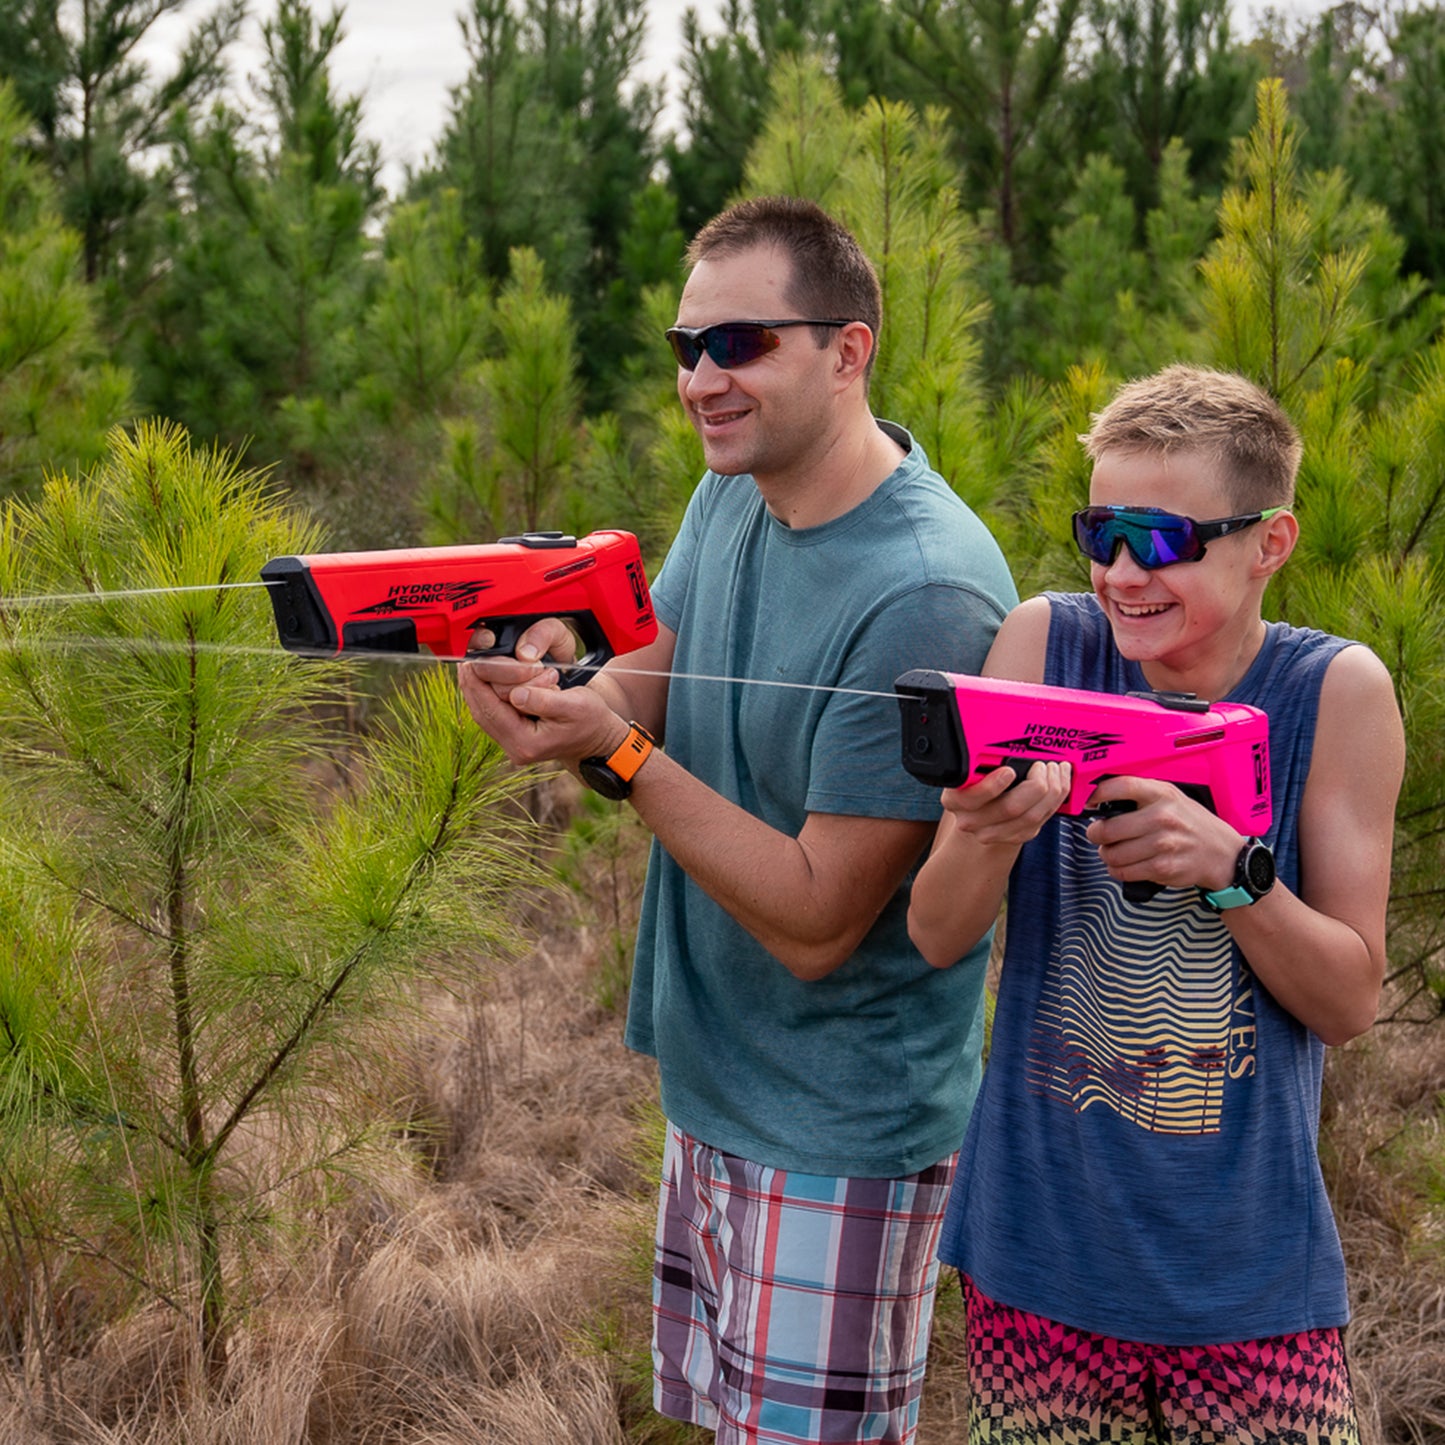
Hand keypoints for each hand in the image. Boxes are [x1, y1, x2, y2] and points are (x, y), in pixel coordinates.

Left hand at [457, 618, 625, 770]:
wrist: (597, 739)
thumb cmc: (590, 720)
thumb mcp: (574, 706)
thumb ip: (544, 701)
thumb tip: (516, 694)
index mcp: (526, 743)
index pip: (492, 709)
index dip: (479, 683)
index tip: (471, 661)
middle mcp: (514, 747)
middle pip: (481, 711)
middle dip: (474, 684)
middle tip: (467, 660)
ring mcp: (511, 744)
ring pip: (482, 713)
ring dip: (476, 689)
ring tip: (470, 666)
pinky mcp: (512, 736)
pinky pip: (490, 714)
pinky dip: (484, 695)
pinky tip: (481, 679)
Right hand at [940, 760, 1072, 846]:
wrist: (978, 811)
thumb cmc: (975, 779)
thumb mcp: (969, 765)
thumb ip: (978, 753)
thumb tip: (1001, 731)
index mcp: (955, 799)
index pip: (971, 797)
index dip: (992, 786)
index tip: (1009, 770)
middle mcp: (972, 820)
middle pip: (1010, 808)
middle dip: (1034, 784)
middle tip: (1041, 765)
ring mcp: (995, 832)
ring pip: (1032, 816)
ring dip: (1051, 790)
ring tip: (1055, 769)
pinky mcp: (1017, 836)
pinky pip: (1042, 820)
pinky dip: (1056, 799)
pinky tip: (1059, 783)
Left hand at [1083, 777, 1243, 892]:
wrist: (1221, 853)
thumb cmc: (1189, 823)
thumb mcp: (1170, 797)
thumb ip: (1139, 794)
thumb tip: (1098, 796)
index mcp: (1162, 794)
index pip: (1121, 787)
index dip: (1096, 794)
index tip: (1088, 802)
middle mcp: (1162, 818)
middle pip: (1108, 829)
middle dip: (1096, 834)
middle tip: (1099, 834)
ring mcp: (1163, 845)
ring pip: (1112, 854)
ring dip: (1107, 855)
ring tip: (1114, 850)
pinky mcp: (1163, 868)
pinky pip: (1124, 872)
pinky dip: (1118, 870)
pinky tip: (1125, 864)